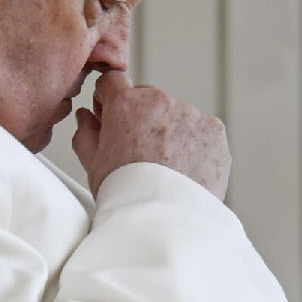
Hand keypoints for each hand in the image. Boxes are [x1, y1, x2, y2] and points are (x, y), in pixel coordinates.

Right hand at [72, 71, 230, 199]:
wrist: (165, 220)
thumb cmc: (127, 195)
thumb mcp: (93, 164)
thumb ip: (86, 133)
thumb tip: (86, 117)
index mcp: (126, 104)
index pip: (113, 81)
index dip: (109, 99)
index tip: (111, 116)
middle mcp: (161, 101)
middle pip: (147, 98)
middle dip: (141, 116)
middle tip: (140, 151)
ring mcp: (191, 115)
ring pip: (176, 114)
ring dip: (170, 130)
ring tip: (165, 166)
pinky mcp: (215, 131)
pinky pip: (201, 130)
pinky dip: (194, 144)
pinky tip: (184, 169)